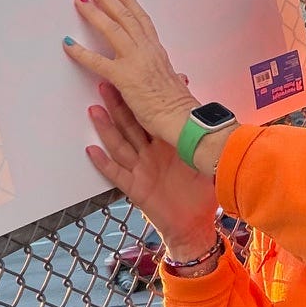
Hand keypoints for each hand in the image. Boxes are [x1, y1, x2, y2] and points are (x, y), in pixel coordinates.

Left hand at [61, 0, 191, 142]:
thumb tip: (179, 78)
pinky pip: (97, 61)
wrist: (183, 119)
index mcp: (158, 52)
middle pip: (125, 16)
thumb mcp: (176, 85)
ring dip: (94, 12)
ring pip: (112, 29)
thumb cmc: (180, 107)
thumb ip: (171, 77)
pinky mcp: (124, 77)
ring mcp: (135, 61)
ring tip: (81, 0)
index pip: (142, 20)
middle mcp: (147, 50)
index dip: (130, 3)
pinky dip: (81, 52)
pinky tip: (69, 44)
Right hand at [87, 82, 220, 258]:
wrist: (194, 226)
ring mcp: (141, 171)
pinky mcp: (136, 189)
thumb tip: (214, 118)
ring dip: (106, 129)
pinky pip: (117, 175)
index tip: (134, 80)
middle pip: (130, 126)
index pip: (151, 118)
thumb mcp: (206, 164)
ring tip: (95, 110)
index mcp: (167, 146)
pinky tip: (92, 151)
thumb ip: (205, 141)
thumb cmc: (200, 197)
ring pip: (120, 145)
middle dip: (117, 106)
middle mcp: (150, 155)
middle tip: (105, 85)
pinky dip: (103, 163)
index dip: (142, 101)